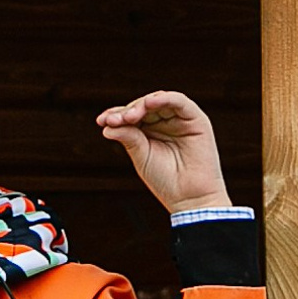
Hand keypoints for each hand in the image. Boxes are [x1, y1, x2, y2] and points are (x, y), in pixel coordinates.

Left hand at [96, 91, 230, 214]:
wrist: (190, 199)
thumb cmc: (166, 181)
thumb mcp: (142, 157)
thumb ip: (129, 138)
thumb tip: (107, 126)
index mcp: (151, 130)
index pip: (132, 116)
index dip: (117, 115)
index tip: (102, 121)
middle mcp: (166, 121)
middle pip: (143, 106)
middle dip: (128, 111)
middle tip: (114, 120)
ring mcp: (180, 118)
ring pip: (158, 101)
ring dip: (142, 105)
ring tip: (129, 116)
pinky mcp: (195, 118)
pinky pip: (179, 101)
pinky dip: (164, 99)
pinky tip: (148, 103)